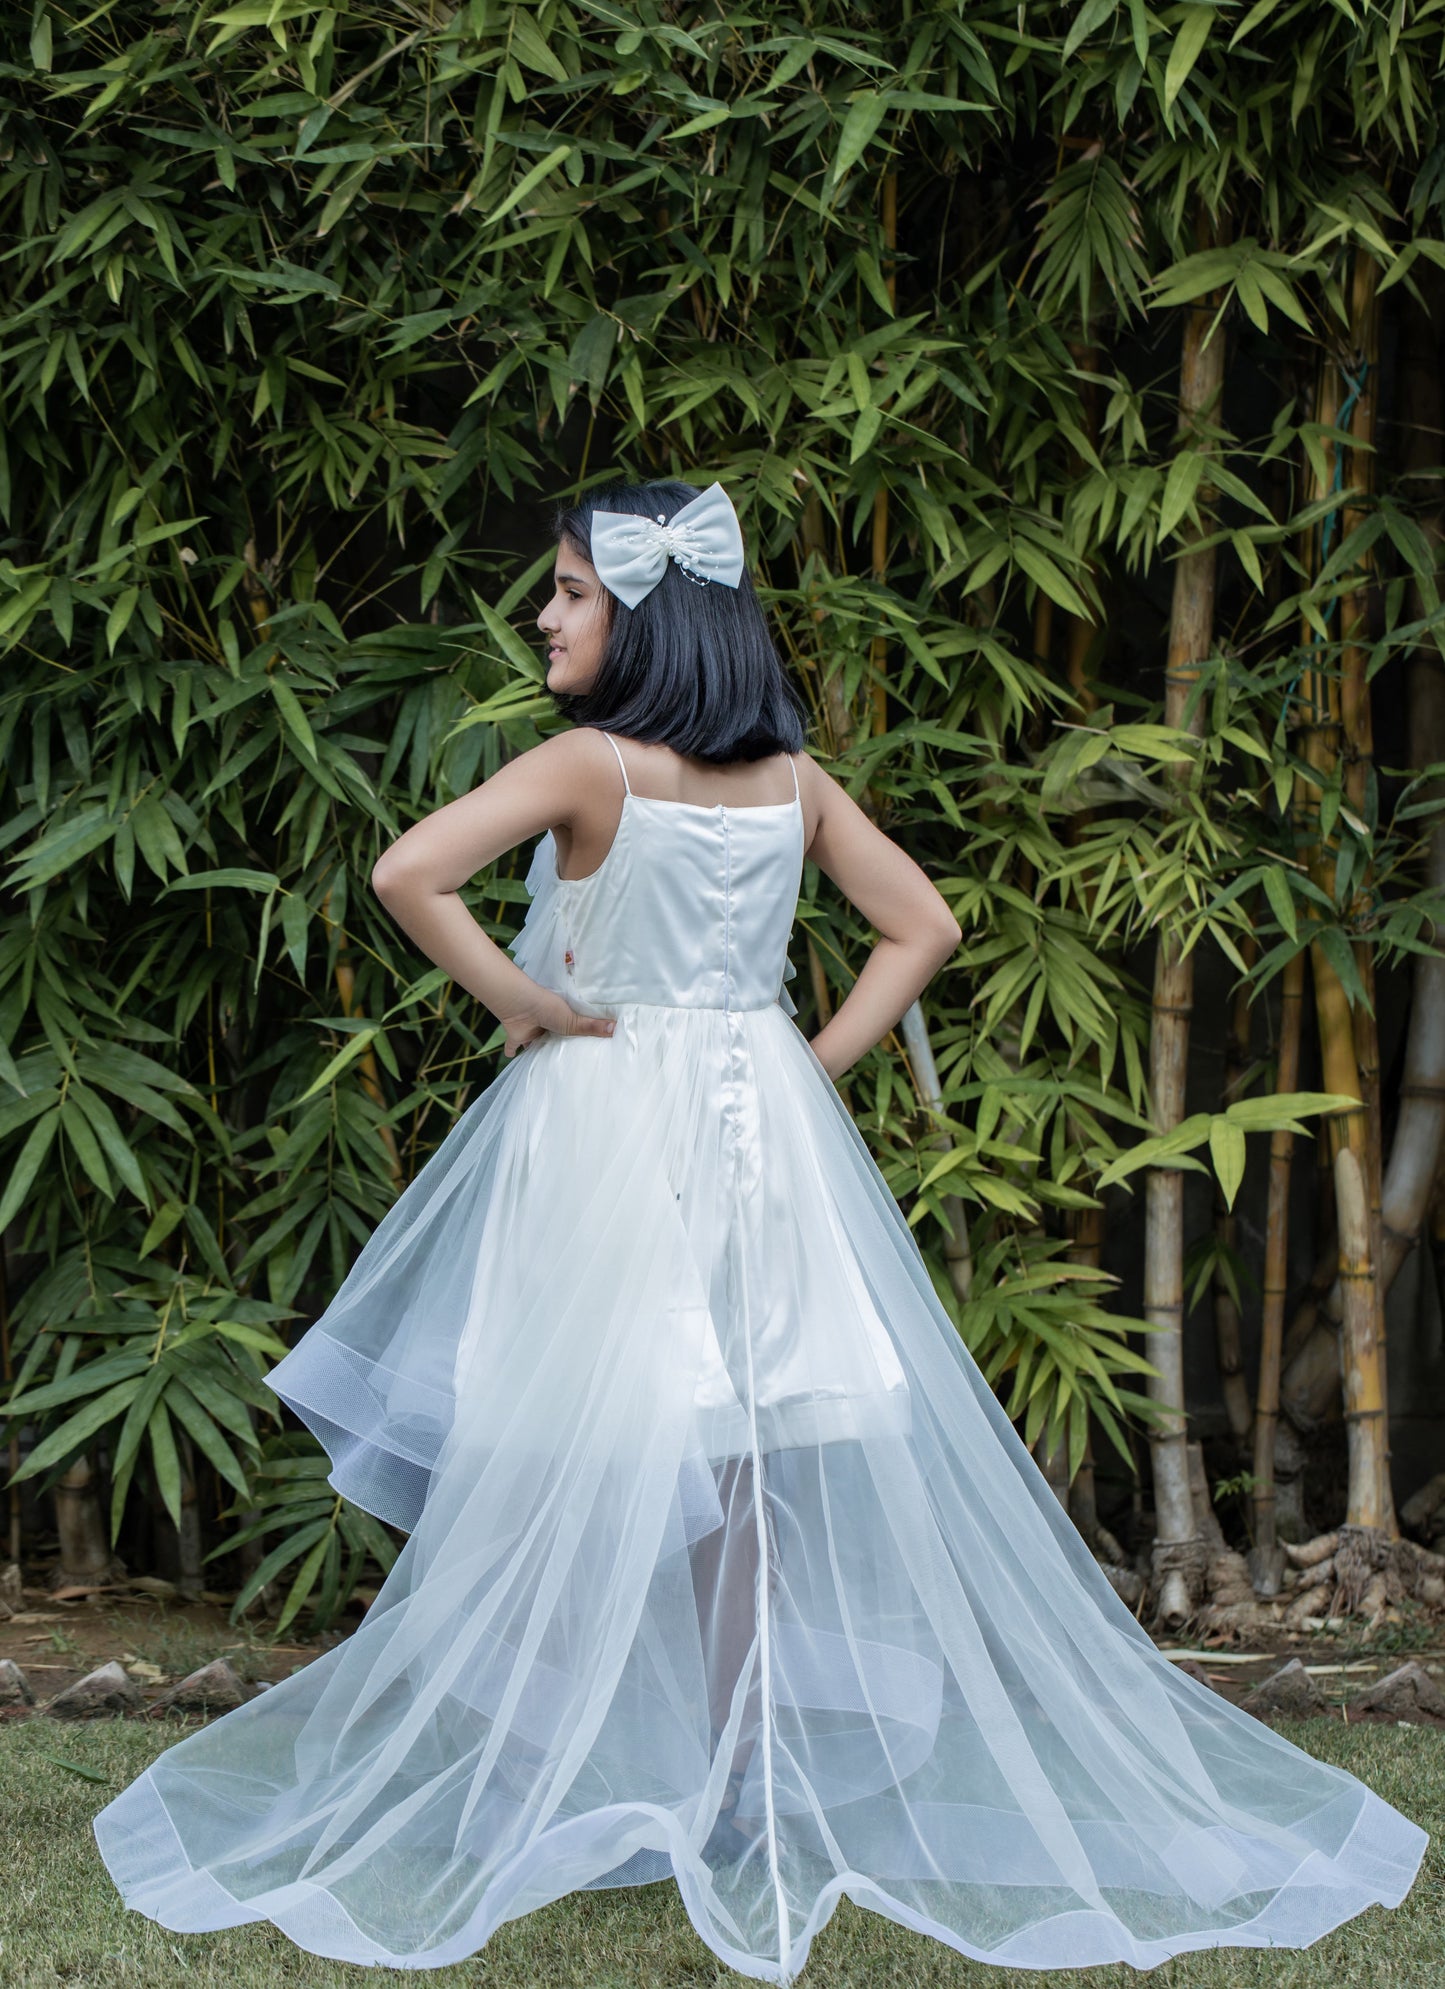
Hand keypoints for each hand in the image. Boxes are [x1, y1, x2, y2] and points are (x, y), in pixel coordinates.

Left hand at [501, 989, 616, 1057]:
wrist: (519, 1004)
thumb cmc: (547, 1007)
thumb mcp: (573, 1018)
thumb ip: (591, 1027)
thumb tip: (617, 1029)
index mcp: (560, 1018)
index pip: (571, 1028)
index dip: (576, 1035)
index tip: (585, 1045)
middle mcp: (546, 1026)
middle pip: (554, 1038)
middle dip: (557, 1045)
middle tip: (567, 1058)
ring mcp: (531, 1032)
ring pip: (536, 1044)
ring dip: (538, 1051)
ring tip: (546, 1064)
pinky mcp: (516, 1037)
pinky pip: (513, 1048)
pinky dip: (511, 1052)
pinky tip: (512, 1059)